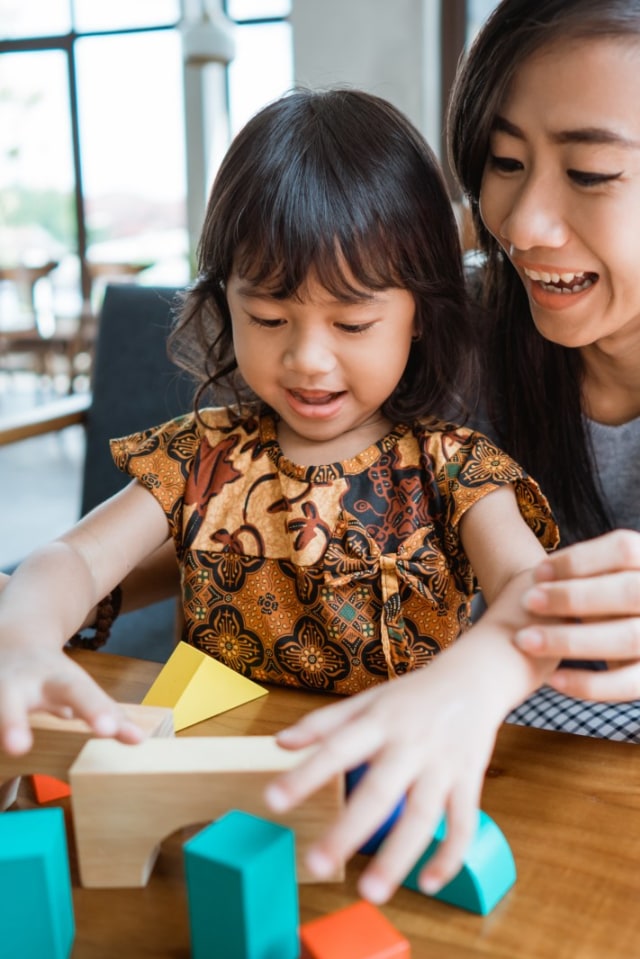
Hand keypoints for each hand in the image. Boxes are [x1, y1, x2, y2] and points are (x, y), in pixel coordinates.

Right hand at [0, 646, 143, 754]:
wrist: (12, 633)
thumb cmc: (49, 673)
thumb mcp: (77, 687)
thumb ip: (105, 714)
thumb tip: (140, 741)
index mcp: (54, 677)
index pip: (80, 693)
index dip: (94, 710)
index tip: (108, 731)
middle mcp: (16, 680)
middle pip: (12, 699)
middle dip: (13, 722)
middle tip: (19, 747)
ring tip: (6, 747)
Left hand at [264, 661, 498, 903]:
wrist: (475, 677)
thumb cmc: (413, 694)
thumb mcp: (369, 699)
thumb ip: (325, 723)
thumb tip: (280, 743)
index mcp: (380, 722)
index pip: (337, 749)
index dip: (306, 775)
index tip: (274, 801)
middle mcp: (410, 745)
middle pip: (379, 792)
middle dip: (348, 830)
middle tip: (315, 864)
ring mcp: (442, 765)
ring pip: (421, 816)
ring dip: (397, 857)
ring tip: (370, 892)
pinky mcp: (469, 780)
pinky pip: (463, 824)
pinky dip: (449, 856)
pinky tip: (428, 883)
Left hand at [514, 530, 639, 700]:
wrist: (629, 636)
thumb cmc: (605, 603)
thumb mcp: (604, 581)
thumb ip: (585, 577)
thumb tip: (541, 578)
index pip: (624, 549)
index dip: (579, 560)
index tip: (537, 571)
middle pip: (629, 591)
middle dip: (574, 596)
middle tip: (526, 601)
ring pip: (630, 638)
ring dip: (572, 640)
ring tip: (525, 640)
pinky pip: (629, 683)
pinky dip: (589, 683)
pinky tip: (552, 679)